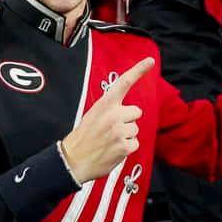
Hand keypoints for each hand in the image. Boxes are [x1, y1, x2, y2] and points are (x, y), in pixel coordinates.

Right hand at [62, 57, 152, 183]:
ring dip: (126, 135)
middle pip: (136, 112)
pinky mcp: (124, 147)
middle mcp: (114, 115)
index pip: (124, 82)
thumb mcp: (93, 114)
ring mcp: (120, 131)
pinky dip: (126, 148)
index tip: (149, 61)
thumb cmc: (84, 137)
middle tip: (112, 128)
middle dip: (128, 119)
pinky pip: (135, 143)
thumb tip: (128, 111)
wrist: (73, 160)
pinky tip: (114, 149)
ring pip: (135, 129)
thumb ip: (111, 109)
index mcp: (105, 104)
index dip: (138, 70)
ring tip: (110, 140)